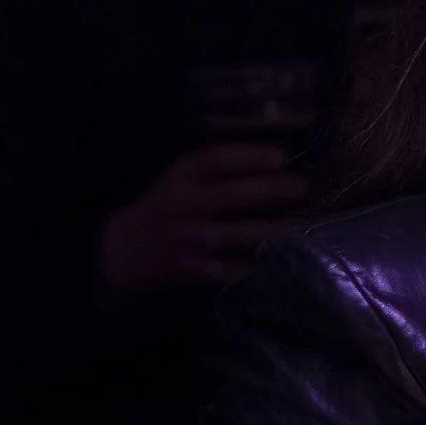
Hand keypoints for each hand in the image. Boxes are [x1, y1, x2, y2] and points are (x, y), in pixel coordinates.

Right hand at [99, 144, 310, 291]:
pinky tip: (278, 261)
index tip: (281, 157)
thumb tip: (275, 166)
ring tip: (298, 226)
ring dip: (270, 230)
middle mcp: (184, 204)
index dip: (250, 156)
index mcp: (181, 177)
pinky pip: (229, 268)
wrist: (123, 250)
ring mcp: (188, 238)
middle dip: (271, 190)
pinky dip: (253, 266)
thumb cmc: (165, 207)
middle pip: (233, 195)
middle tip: (302, 187)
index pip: (216, 160)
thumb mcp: (181, 179)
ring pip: (235, 234)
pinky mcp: (191, 268)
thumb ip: (218, 171)